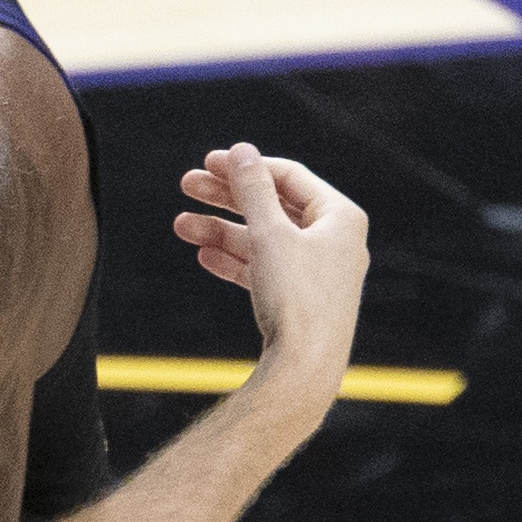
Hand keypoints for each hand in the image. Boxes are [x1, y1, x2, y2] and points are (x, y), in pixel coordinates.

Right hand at [173, 144, 368, 418]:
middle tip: (186, 185)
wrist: (305, 370)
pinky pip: (264, 268)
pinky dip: (235, 259)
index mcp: (340, 217)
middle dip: (227, 197)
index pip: (289, 176)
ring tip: (181, 226)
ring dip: (221, 230)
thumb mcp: (269, 234)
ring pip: (263, 239)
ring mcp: (317, 271)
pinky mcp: (300, 298)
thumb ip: (252, 190)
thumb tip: (240, 152)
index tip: (208, 163)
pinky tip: (204, 255)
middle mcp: (333, 241)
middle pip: (273, 205)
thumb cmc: (297, 298)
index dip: (246, 167)